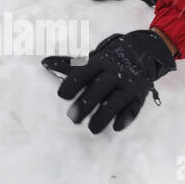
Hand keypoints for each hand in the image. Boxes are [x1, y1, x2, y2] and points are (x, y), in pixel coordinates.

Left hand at [42, 29, 175, 133]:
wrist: (140, 54)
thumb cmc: (106, 64)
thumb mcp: (90, 61)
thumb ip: (68, 65)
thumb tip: (44, 62)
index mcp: (100, 63)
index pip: (85, 72)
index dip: (73, 83)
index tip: (61, 95)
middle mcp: (114, 73)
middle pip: (100, 87)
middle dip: (87, 102)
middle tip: (72, 118)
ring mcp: (127, 85)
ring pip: (116, 100)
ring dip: (104, 115)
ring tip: (92, 129)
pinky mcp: (138, 97)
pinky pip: (133, 108)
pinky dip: (126, 118)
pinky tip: (116, 127)